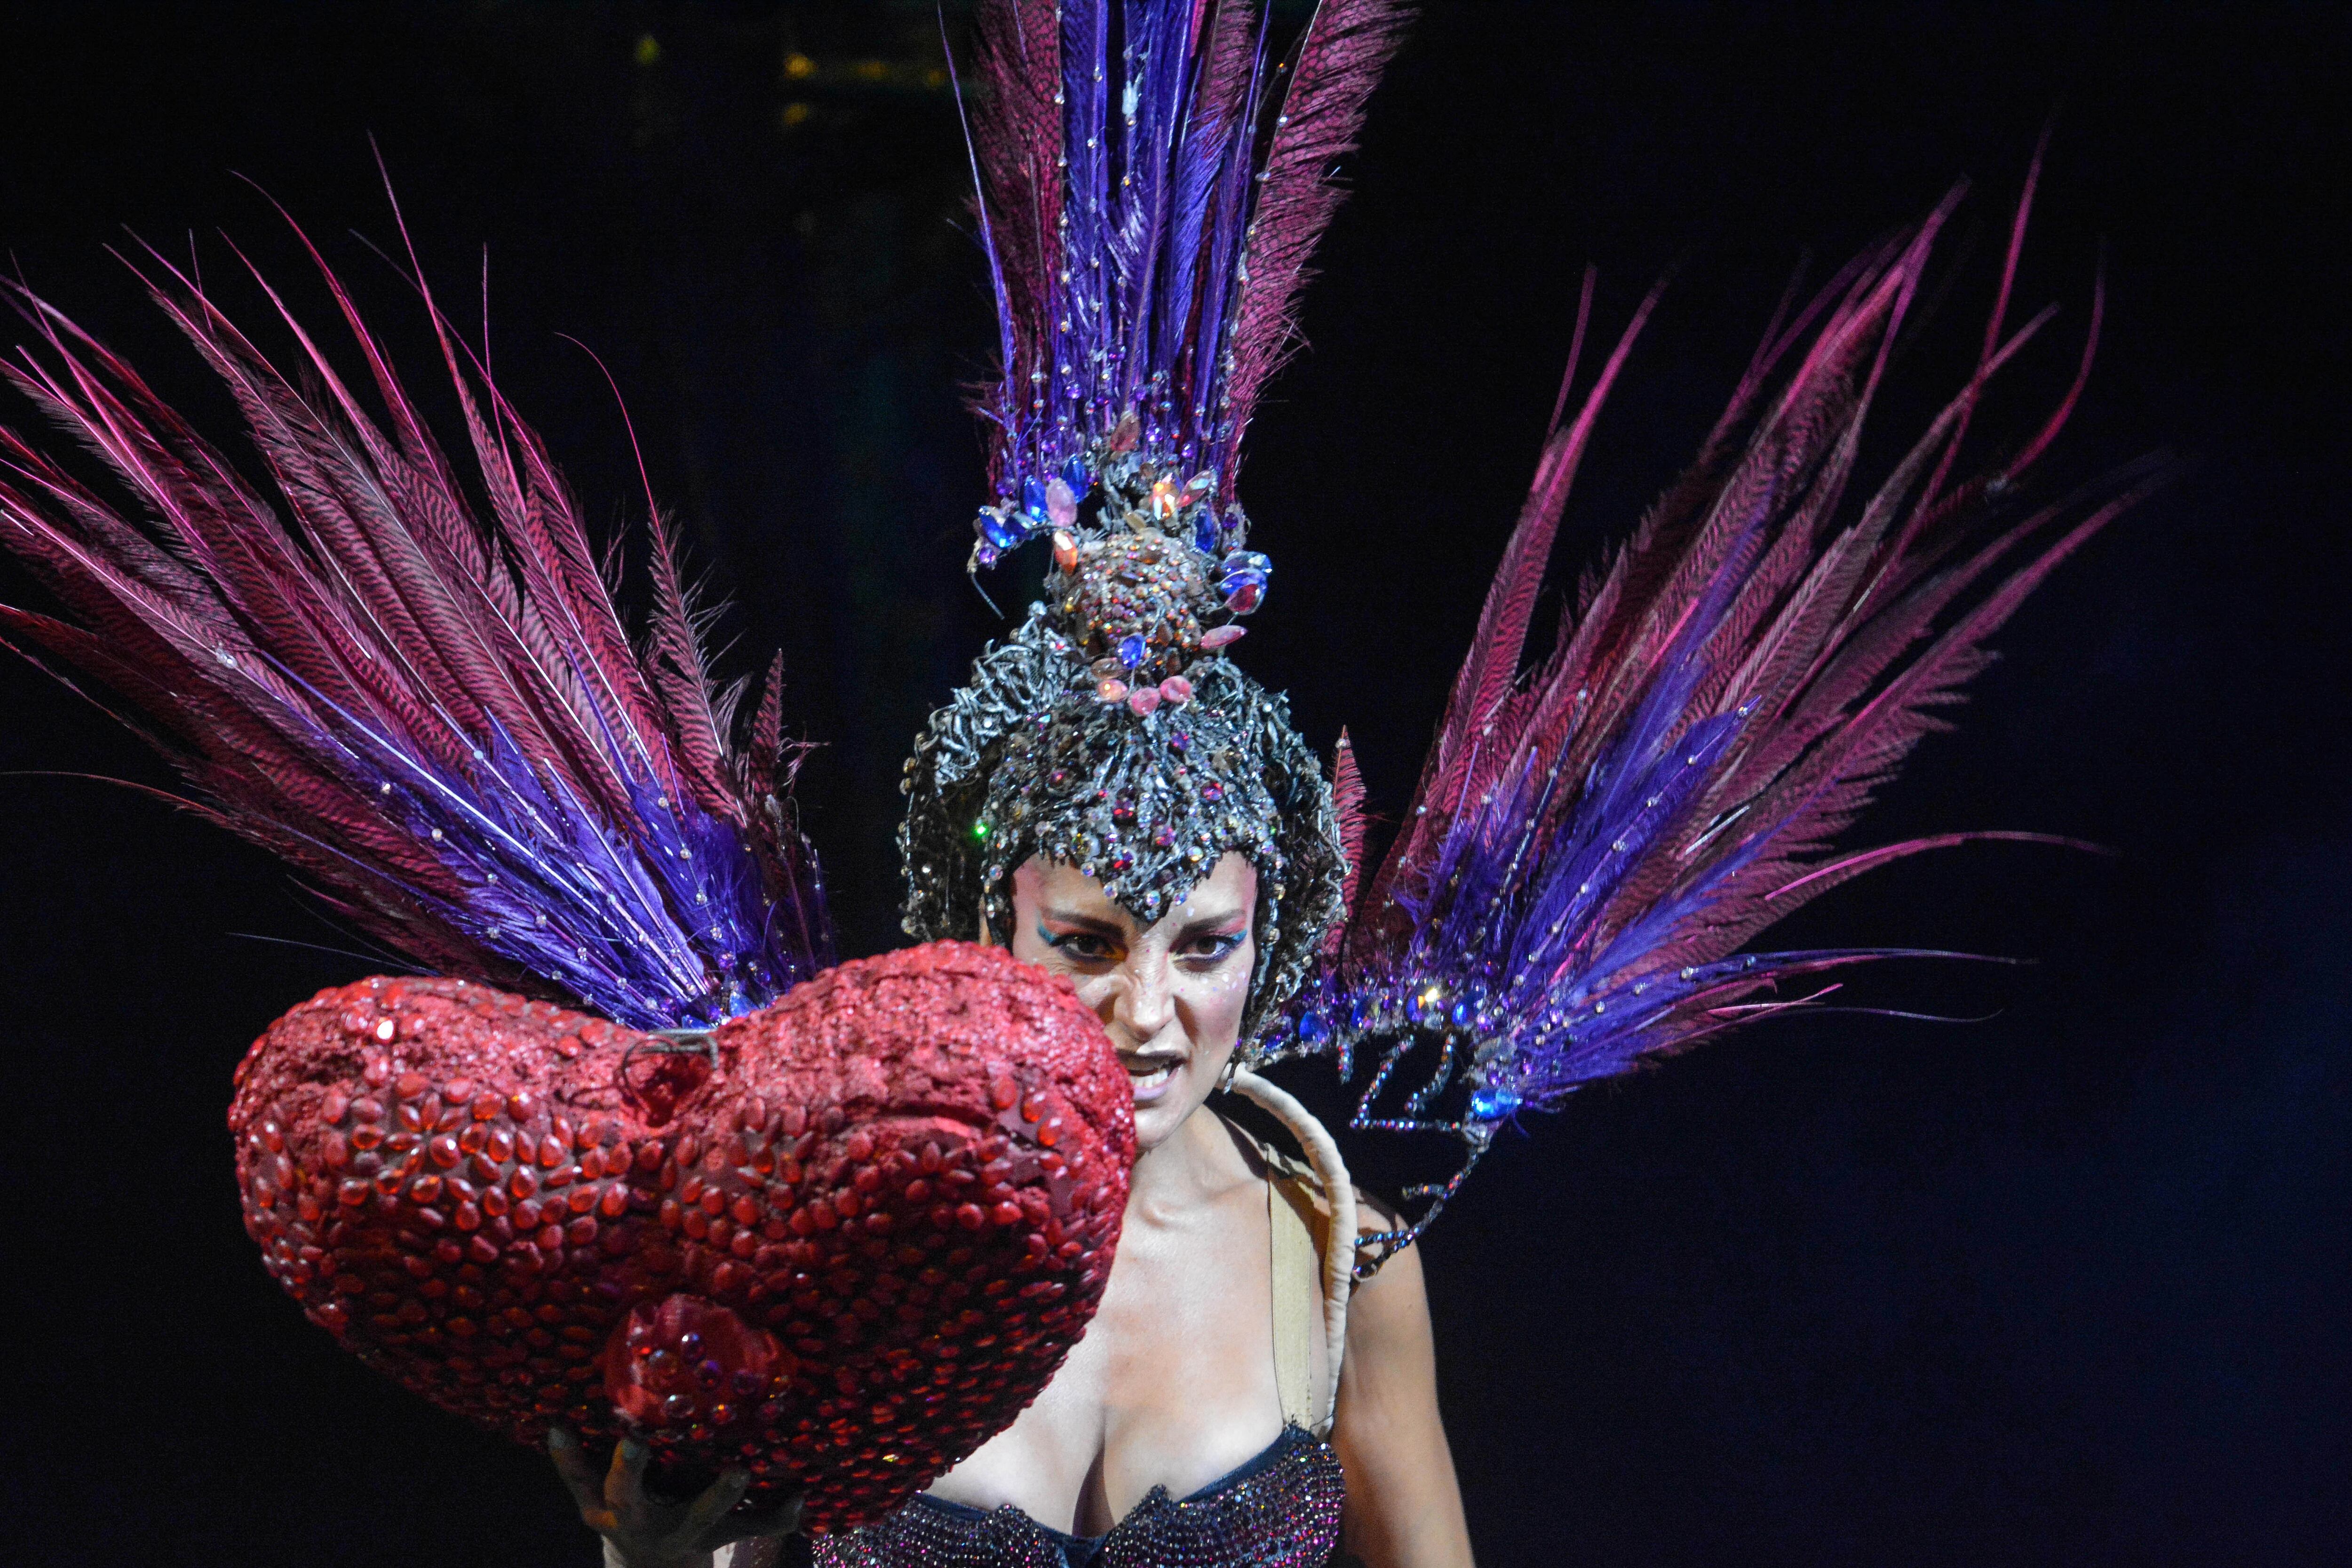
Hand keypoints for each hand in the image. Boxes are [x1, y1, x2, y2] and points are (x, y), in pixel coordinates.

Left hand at [548, 1427, 802, 1567]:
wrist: (645, 1564)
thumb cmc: (694, 1534)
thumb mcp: (728, 1534)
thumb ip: (769, 1520)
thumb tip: (804, 1498)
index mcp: (679, 1532)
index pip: (703, 1516)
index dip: (721, 1497)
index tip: (739, 1471)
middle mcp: (640, 1525)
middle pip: (633, 1501)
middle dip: (632, 1473)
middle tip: (636, 1440)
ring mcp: (607, 1515)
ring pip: (591, 1488)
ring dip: (581, 1461)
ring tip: (569, 1427)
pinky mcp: (587, 1503)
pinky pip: (572, 1478)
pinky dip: (563, 1454)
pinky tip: (556, 1425)